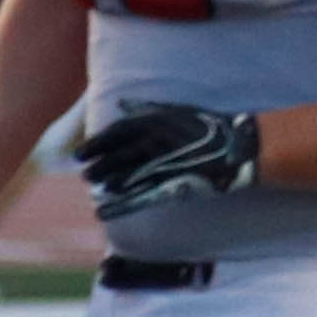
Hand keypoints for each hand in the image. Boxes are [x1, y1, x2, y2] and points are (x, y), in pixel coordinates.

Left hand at [75, 101, 258, 220]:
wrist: (238, 147)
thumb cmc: (208, 128)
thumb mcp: (177, 110)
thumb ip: (146, 108)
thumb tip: (121, 103)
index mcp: (156, 123)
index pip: (117, 133)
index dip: (96, 144)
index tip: (78, 154)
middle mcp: (156, 143)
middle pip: (118, 155)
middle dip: (99, 164)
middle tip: (84, 173)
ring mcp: (164, 165)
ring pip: (127, 175)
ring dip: (108, 182)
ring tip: (94, 187)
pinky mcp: (173, 186)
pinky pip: (140, 198)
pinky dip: (119, 207)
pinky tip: (101, 213)